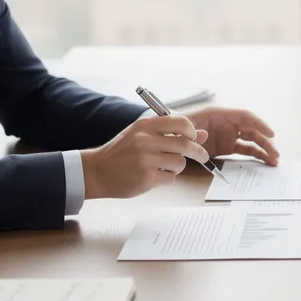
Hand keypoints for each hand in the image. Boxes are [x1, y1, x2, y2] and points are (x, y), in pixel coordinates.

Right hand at [81, 115, 211, 198]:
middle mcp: (145, 140)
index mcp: (145, 125)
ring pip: (180, 163)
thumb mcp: (143, 135)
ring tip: (163, 166)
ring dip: (177, 167)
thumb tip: (202, 134)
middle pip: (185, 145)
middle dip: (198, 152)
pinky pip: (170, 178)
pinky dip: (166, 177)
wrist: (97, 171)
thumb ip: (171, 133)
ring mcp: (146, 159)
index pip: (180, 122)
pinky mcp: (146, 177)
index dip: (192, 131)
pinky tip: (153, 175)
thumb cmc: (122, 152)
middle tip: (201, 156)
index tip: (194, 138)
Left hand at [185, 106, 279, 165]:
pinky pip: (245, 150)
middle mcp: (228, 123)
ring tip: (275, 160)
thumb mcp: (182, 127)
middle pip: (252, 130)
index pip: (244, 116)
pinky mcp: (227, 147)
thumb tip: (204, 136)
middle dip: (265, 141)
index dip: (259, 124)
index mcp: (220, 114)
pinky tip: (265, 162)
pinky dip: (256, 156)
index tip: (271, 134)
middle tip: (276, 153)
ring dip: (264, 149)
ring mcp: (229, 135)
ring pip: (252, 141)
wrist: (171, 136)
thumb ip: (191, 131)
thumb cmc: (177, 126)